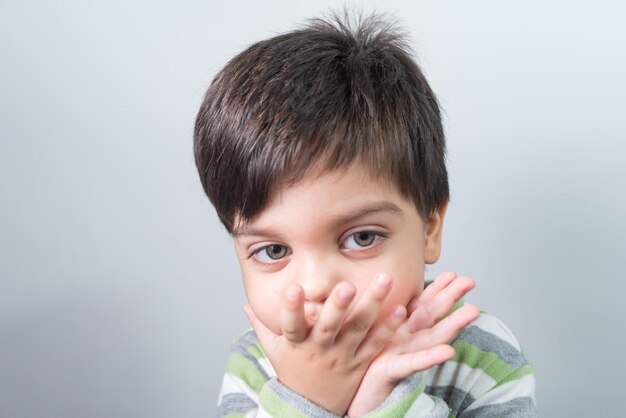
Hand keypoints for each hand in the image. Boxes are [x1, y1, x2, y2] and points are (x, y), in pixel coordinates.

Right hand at [244, 273, 407, 415]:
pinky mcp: (361, 363)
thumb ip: (261, 325)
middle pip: (330, 326)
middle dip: (338, 305)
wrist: (311, 408)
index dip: (290, 308)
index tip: (292, 289)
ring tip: (384, 281)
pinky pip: (377, 345)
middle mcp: (320, 349)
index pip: (290, 325)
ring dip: (372, 305)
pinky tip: (402, 309)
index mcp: (296, 344)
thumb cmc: (292, 372)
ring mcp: (343, 357)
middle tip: (346, 286)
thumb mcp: (273, 351)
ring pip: (358, 330)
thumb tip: (245, 303)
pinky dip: (389, 328)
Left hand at [347, 272, 480, 416]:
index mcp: (398, 328)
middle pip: (431, 315)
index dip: (436, 288)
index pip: (420, 304)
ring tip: (473, 311)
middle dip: (450, 298)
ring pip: (431, 337)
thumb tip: (377, 285)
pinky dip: (431, 358)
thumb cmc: (362, 364)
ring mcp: (403, 355)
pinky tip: (448, 351)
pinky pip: (412, 364)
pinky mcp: (393, 371)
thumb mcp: (368, 332)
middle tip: (470, 282)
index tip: (452, 273)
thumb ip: (376, 313)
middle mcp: (405, 340)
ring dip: (453, 324)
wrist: (352, 397)